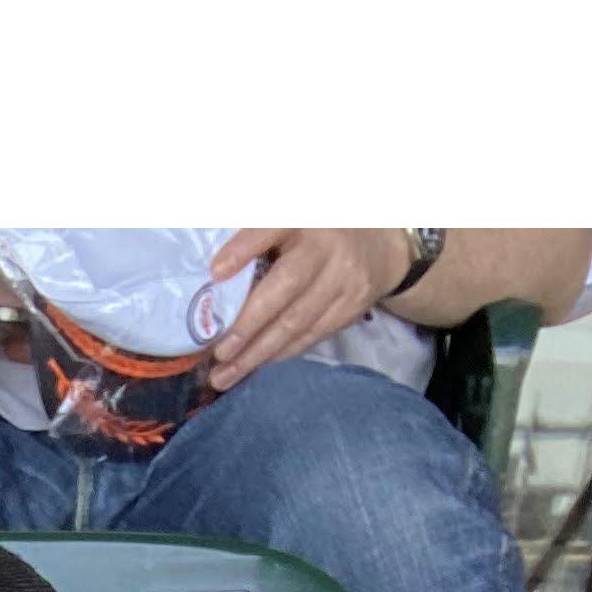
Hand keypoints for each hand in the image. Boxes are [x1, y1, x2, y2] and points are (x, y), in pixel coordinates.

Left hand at [203, 229, 411, 390]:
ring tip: (225, 375)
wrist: (379, 243)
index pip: (271, 228)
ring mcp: (343, 278)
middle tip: (218, 352)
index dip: (244, 249)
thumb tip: (211, 269)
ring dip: (258, 353)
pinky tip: (256, 365)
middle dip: (247, 324)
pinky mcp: (351, 305)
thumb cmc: (316, 229)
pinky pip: (311, 335)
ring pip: (296, 321)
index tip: (215, 272)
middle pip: (285, 287)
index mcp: (303, 216)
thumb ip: (256, 235)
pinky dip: (280, 353)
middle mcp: (326, 246)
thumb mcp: (292, 217)